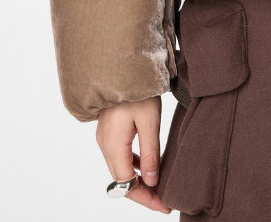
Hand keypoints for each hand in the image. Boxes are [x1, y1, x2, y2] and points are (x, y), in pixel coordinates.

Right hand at [96, 97, 169, 212]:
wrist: (122, 65)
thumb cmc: (138, 90)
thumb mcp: (150, 120)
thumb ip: (151, 152)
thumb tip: (153, 181)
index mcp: (113, 145)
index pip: (127, 184)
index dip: (146, 198)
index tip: (164, 206)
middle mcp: (105, 145)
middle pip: (122, 180)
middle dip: (144, 193)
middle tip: (165, 200)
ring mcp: (105, 138)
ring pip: (121, 169)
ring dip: (138, 180)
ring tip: (159, 187)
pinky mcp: (109, 131)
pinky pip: (120, 156)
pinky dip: (134, 166)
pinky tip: (147, 167)